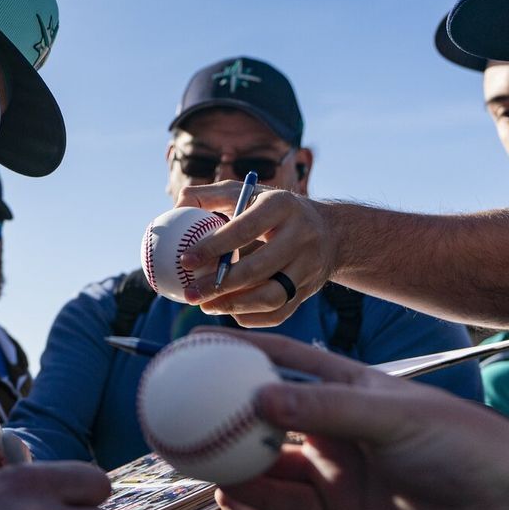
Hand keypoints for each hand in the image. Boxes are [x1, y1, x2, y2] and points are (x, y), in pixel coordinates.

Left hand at [174, 184, 335, 325]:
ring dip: (234, 305)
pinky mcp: (309, 290)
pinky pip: (279, 313)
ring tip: (206, 305)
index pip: (244, 229)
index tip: (184, 260)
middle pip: (258, 268)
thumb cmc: (272, 210)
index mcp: (282, 206)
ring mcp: (308, 267)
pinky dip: (251, 317)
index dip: (213, 246)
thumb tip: (179, 204)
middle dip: (218, 285)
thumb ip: (211, 196)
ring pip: (271, 296)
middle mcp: (301, 236)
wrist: (329, 232)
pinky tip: (228, 311)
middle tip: (190, 292)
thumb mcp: (247, 192)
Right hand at [213, 330, 508, 509]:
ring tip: (221, 482)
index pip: (283, 359)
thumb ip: (326, 409)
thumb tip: (257, 400)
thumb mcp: (396, 416)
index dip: (238, 349)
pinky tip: (246, 507)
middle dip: (223, 421)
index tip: (194, 344)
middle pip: (261, 418)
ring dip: (237, 474)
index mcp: (349, 386)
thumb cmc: (469, 447)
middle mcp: (334, 425)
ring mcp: (334, 469)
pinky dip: (257, 509)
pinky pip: (283, 507)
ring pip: (264, 467)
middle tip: (185, 426)